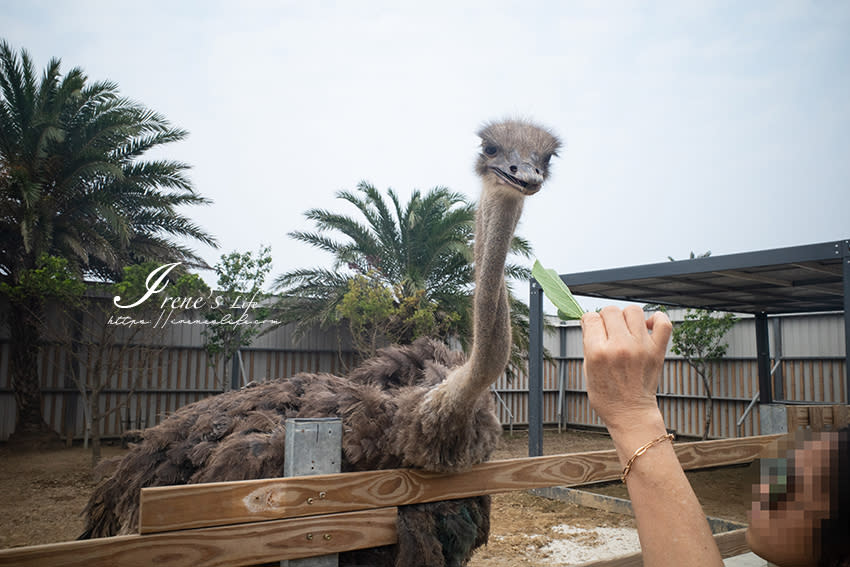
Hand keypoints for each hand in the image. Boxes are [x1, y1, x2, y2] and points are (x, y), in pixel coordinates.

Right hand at [581, 306, 671, 431]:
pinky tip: (646, 326)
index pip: (590, 317)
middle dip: (606, 318)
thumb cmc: (607, 396)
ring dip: (626, 316)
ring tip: (626, 328)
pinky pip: (663, 322)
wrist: (630, 413)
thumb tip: (591, 322)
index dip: (589, 321)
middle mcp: (620, 346)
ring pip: (633, 310)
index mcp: (598, 352)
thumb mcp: (587, 370)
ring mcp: (640, 347)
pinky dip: (656, 318)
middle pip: (610, 310)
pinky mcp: (657, 350)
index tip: (592, 327)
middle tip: (608, 330)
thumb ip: (589, 344)